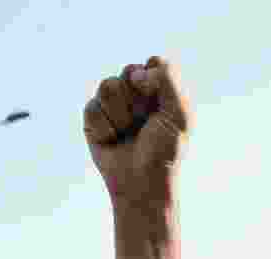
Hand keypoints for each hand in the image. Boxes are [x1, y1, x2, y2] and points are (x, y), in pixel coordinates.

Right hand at [84, 57, 191, 207]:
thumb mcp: (178, 114)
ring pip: (108, 86)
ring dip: (121, 114)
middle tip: (144, 122)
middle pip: (128, 70)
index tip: (158, 105)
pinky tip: (111, 140)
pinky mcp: (93, 119)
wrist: (141, 182)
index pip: (152, 64)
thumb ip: (168, 80)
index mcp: (159, 90)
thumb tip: (138, 71)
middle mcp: (135, 94)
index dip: (152, 81)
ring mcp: (113, 105)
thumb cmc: (164, 150)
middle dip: (137, 100)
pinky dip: (104, 127)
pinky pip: (92, 107)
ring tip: (127, 132)